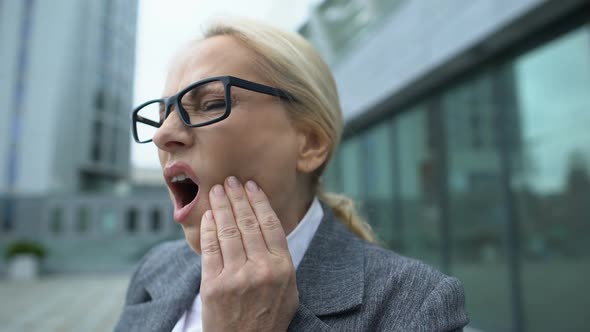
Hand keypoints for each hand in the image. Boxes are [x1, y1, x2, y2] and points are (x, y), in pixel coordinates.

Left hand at [199, 176, 298, 331]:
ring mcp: (236, 277)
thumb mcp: (288, 292)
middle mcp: (262, 269)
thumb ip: (281, 262)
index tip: (251, 186)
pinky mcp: (214, 285)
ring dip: (221, 206)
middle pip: (248, 223)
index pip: (270, 224)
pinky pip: (210, 249)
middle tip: (230, 181)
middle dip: (237, 197)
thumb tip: (269, 229)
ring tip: (217, 191)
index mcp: (283, 268)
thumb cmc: (268, 320)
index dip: (258, 201)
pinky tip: (208, 216)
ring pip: (228, 231)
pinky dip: (208, 229)